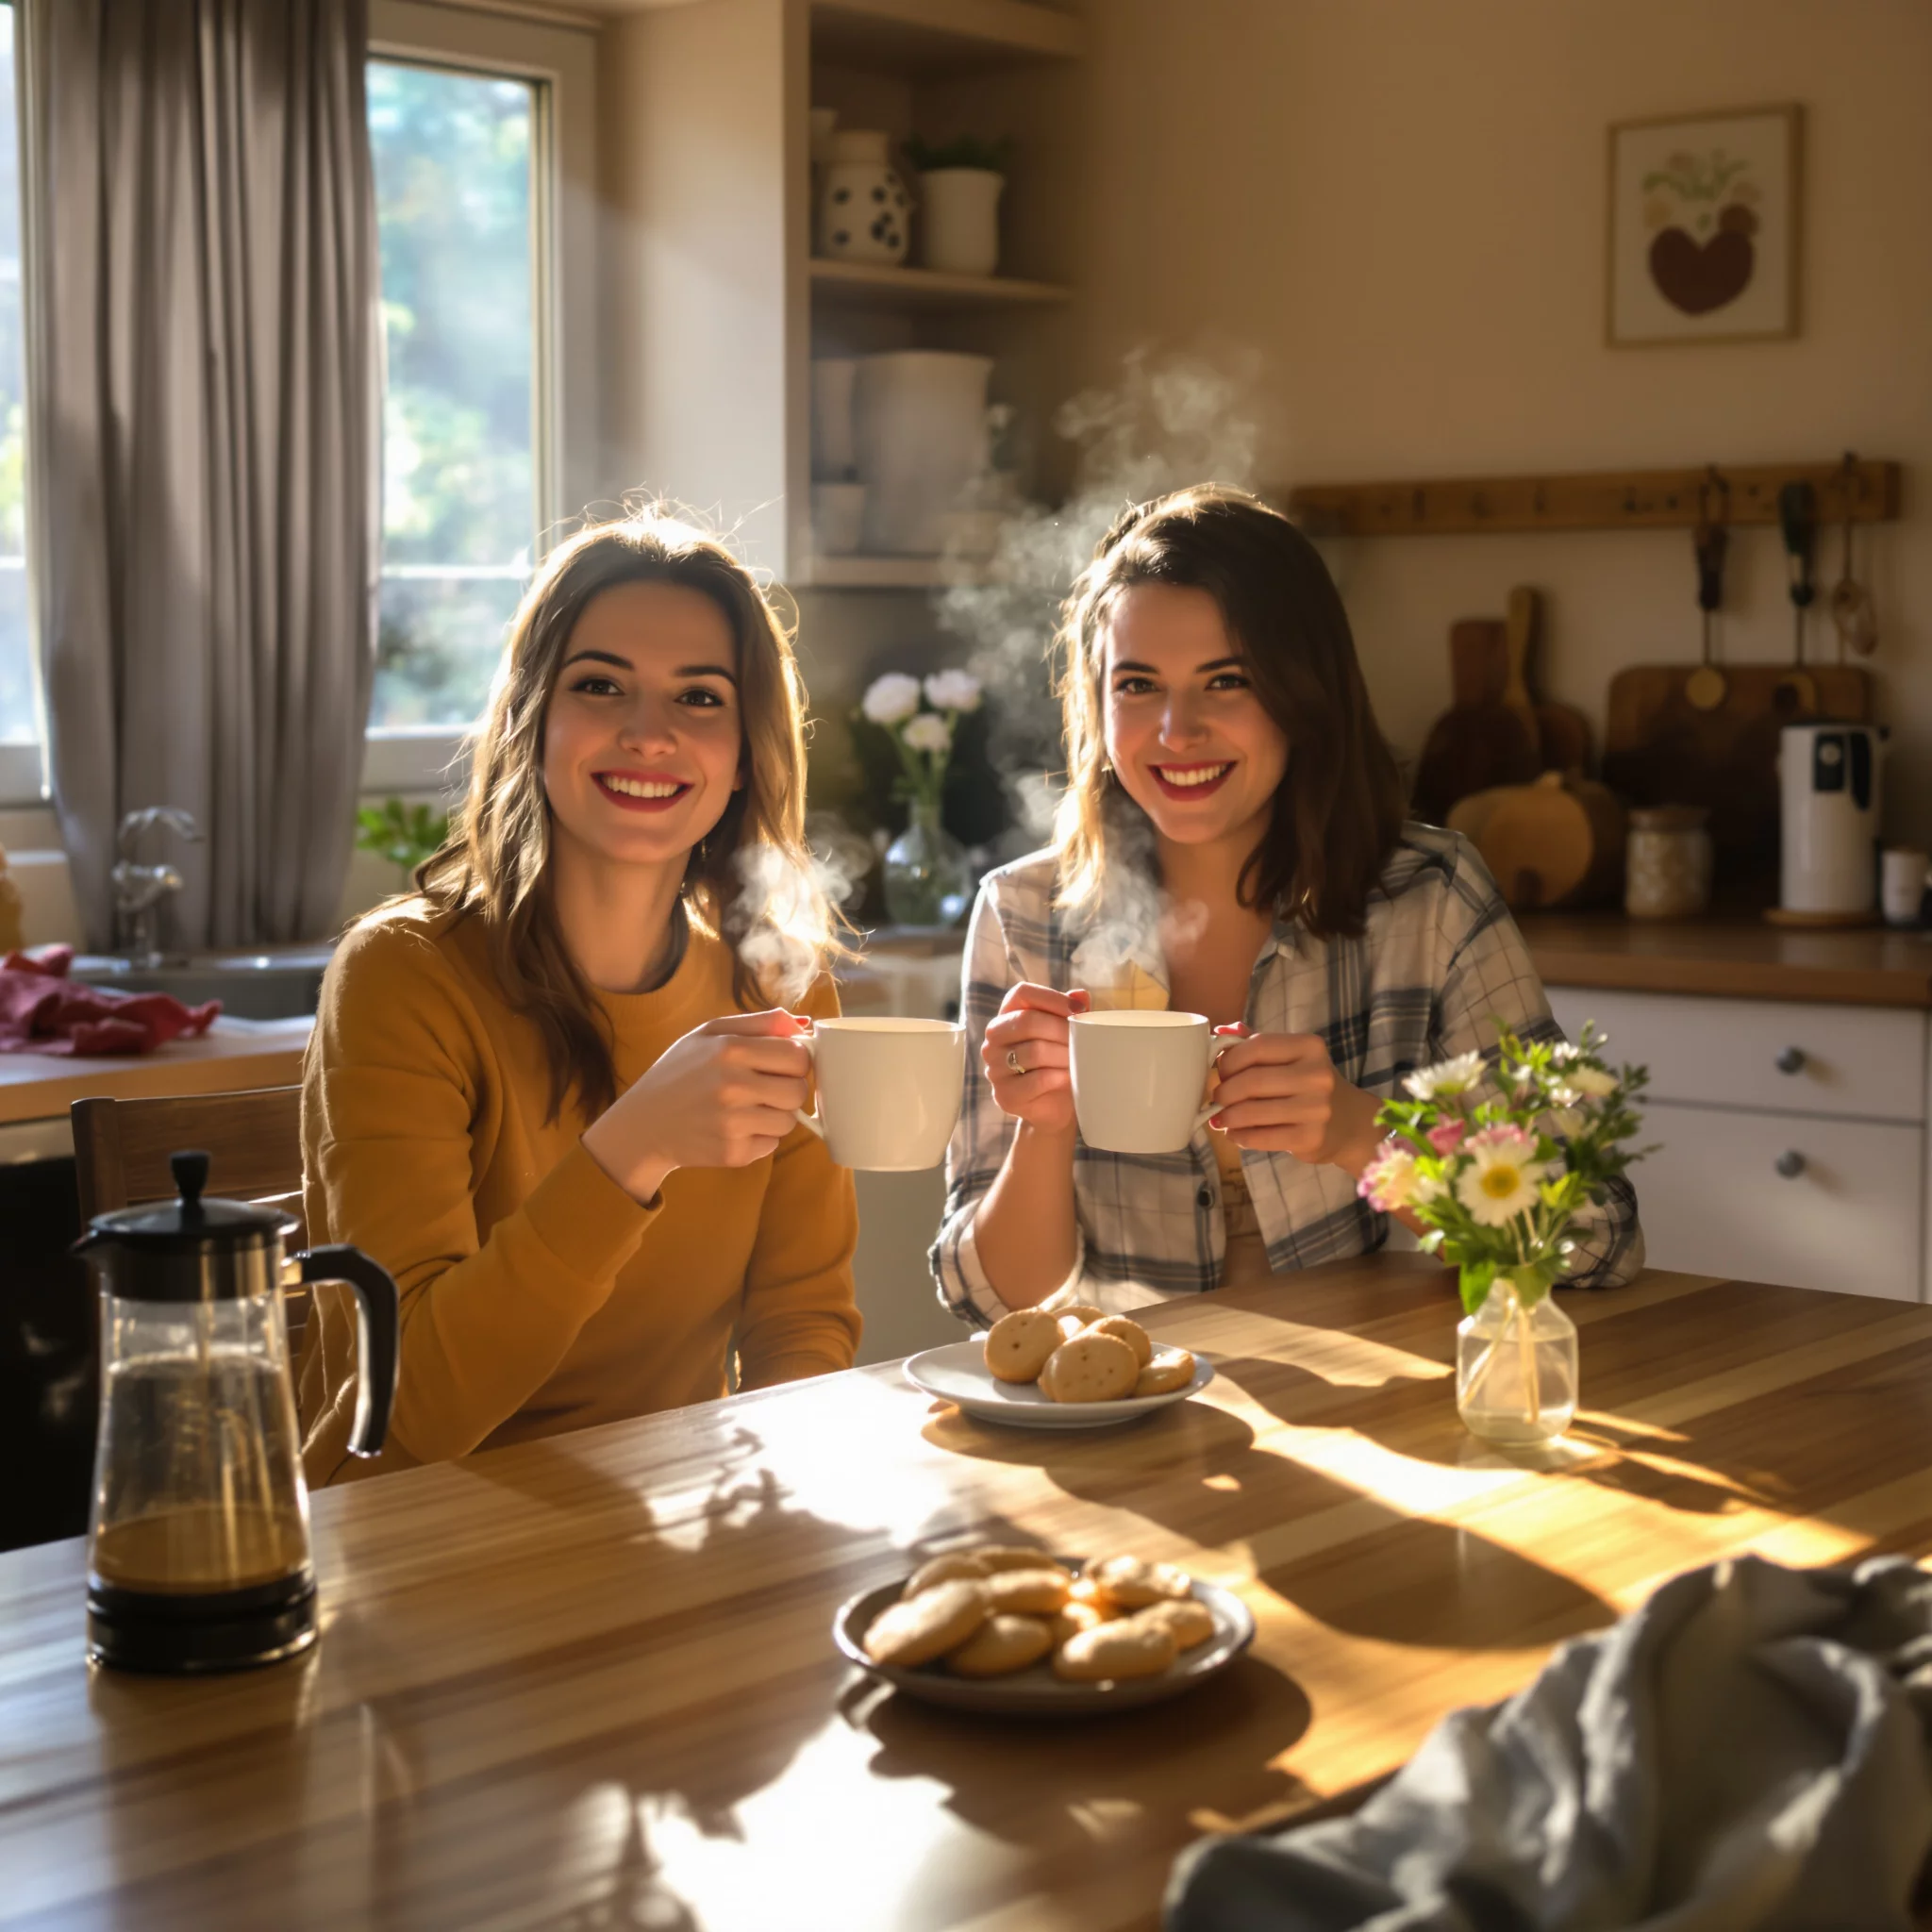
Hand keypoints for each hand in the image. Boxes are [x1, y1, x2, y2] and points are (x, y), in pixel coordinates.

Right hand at [582, 1009, 812, 1202]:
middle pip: (798, 1090)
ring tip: (747, 1109)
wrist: (642, 1124)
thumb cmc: (680, 1073)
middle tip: (767, 1088)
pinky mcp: (732, 1153)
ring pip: (789, 1121)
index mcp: (729, 1049)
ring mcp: (732, 1123)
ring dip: (775, 1115)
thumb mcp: (709, 1034)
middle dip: (789, 1089)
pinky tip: (734, 1128)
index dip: (796, 1060)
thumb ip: (759, 1023)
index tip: (782, 1064)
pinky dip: (759, 1138)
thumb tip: (804, 1024)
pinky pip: (771, 1144)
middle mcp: (731, 1086)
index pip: (797, 1055)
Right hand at [982, 983, 1089, 1134]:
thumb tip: (1080, 996)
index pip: (1022, 993)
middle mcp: (994, 1038)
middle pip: (1027, 1021)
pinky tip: (1068, 1078)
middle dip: (1062, 1030)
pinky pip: (1036, 1080)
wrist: (1055, 1105)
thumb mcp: (1067, 1033)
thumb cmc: (1060, 1060)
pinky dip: (1059, 1077)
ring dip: (1063, 1055)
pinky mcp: (1005, 1094)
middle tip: (1084, 1040)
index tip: (1078, 1010)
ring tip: (1078, 1060)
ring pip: (1034, 1051)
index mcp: (1007, 1015)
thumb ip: (1072, 1012)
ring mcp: (995, 1067)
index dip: (1052, 998)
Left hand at [1208, 1025, 1382, 1172]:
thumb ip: (1257, 1044)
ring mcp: (1317, 1109)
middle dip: (1224, 1091)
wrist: (1350, 1124)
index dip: (1229, 1060)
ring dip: (1228, 1116)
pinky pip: (1261, 1137)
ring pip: (1252, 1111)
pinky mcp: (1311, 1138)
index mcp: (1310, 1047)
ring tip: (1221, 1118)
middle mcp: (1317, 1075)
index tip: (1221, 1071)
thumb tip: (1221, 1031)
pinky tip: (1235, 1133)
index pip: (1257, 1046)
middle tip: (1217, 1098)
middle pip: (1251, 1081)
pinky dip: (1240, 1136)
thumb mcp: (1291, 1058)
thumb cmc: (1309, 1086)